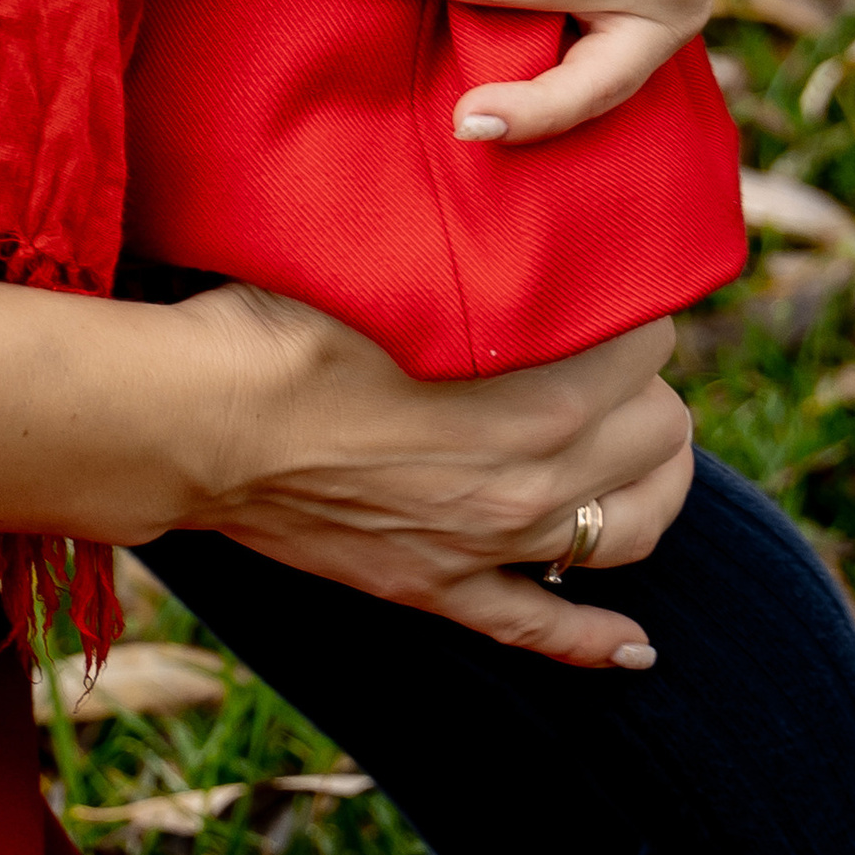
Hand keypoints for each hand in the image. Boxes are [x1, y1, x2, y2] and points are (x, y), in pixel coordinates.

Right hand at [174, 289, 692, 669]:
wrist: (195, 419)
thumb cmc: (283, 320)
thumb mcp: (393, 265)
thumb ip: (473, 256)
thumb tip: (515, 211)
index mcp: (533, 396)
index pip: (648, 349)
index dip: (634, 306)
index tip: (605, 281)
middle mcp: (530, 482)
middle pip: (658, 435)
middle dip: (648, 386)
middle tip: (610, 346)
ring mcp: (488, 545)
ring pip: (630, 532)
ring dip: (651, 489)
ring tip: (642, 452)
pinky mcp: (438, 587)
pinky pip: (544, 631)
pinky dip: (600, 641)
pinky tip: (637, 643)